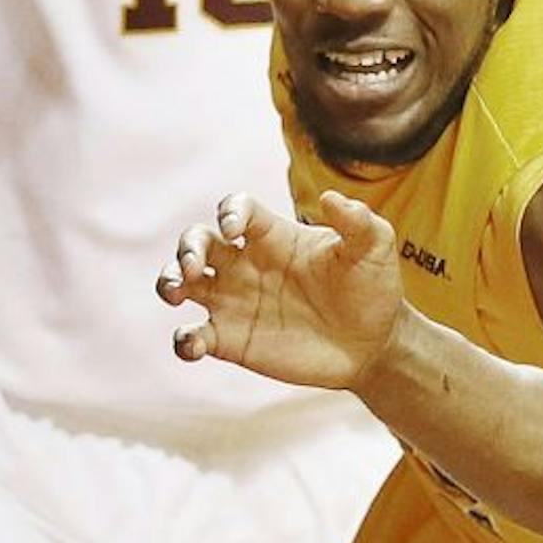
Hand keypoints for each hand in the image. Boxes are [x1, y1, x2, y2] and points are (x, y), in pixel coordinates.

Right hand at [156, 190, 406, 390]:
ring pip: (182, 284)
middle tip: (192, 266)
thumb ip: (358, 222)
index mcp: (274, 236)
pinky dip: (182, 341)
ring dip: (168, 282)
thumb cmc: (373, 289)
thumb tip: (330, 198)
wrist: (374, 344)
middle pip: (197, 242)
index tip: (234, 229)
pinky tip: (193, 345)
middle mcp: (247, 264)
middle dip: (186, 248)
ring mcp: (235, 302)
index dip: (229, 212)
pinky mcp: (232, 341)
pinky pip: (192, 337)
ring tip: (177, 292)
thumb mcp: (375, 249)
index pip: (237, 210)